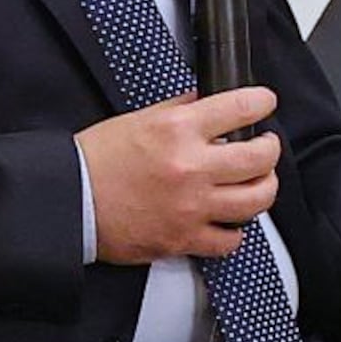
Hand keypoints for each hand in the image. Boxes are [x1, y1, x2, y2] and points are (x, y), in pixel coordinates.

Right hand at [77, 86, 279, 262]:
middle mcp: (190, 167)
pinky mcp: (184, 239)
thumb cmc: (95, 161)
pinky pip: (230, 240)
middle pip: (260, 158)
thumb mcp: (138, 119)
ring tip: (256, 182)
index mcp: (177, 130)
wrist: (71, 201)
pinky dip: (234, 230)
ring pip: (256, 200)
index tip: (264, 103)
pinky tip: (227, 219)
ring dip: (262, 188)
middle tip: (264, 146)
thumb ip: (179, 110)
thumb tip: (207, 103)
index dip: (261, 102)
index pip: (240, 108)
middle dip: (269, 148)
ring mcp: (191, 207)